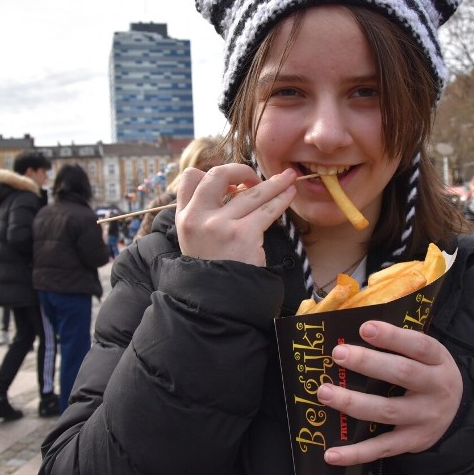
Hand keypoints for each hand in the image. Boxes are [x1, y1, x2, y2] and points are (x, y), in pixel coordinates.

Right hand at [176, 164, 296, 265]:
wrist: (217, 304)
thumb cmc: (212, 275)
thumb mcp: (195, 244)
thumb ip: (204, 218)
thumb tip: (232, 191)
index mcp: (184, 218)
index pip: (189, 178)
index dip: (210, 175)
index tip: (230, 182)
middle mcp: (197, 217)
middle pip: (218, 175)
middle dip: (240, 169)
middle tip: (255, 177)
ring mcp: (219, 225)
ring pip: (250, 192)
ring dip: (273, 183)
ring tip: (288, 178)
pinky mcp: (243, 234)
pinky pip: (267, 209)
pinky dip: (281, 199)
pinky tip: (289, 195)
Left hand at [317, 320, 462, 465]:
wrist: (458, 411)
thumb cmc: (429, 372)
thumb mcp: (427, 354)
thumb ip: (399, 343)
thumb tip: (357, 330)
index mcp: (438, 360)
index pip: (419, 345)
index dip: (392, 336)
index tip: (365, 328)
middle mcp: (435, 389)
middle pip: (402, 374)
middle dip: (368, 363)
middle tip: (338, 354)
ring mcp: (424, 419)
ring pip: (387, 411)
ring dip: (352, 402)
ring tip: (324, 392)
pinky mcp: (412, 442)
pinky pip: (381, 448)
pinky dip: (355, 453)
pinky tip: (331, 454)